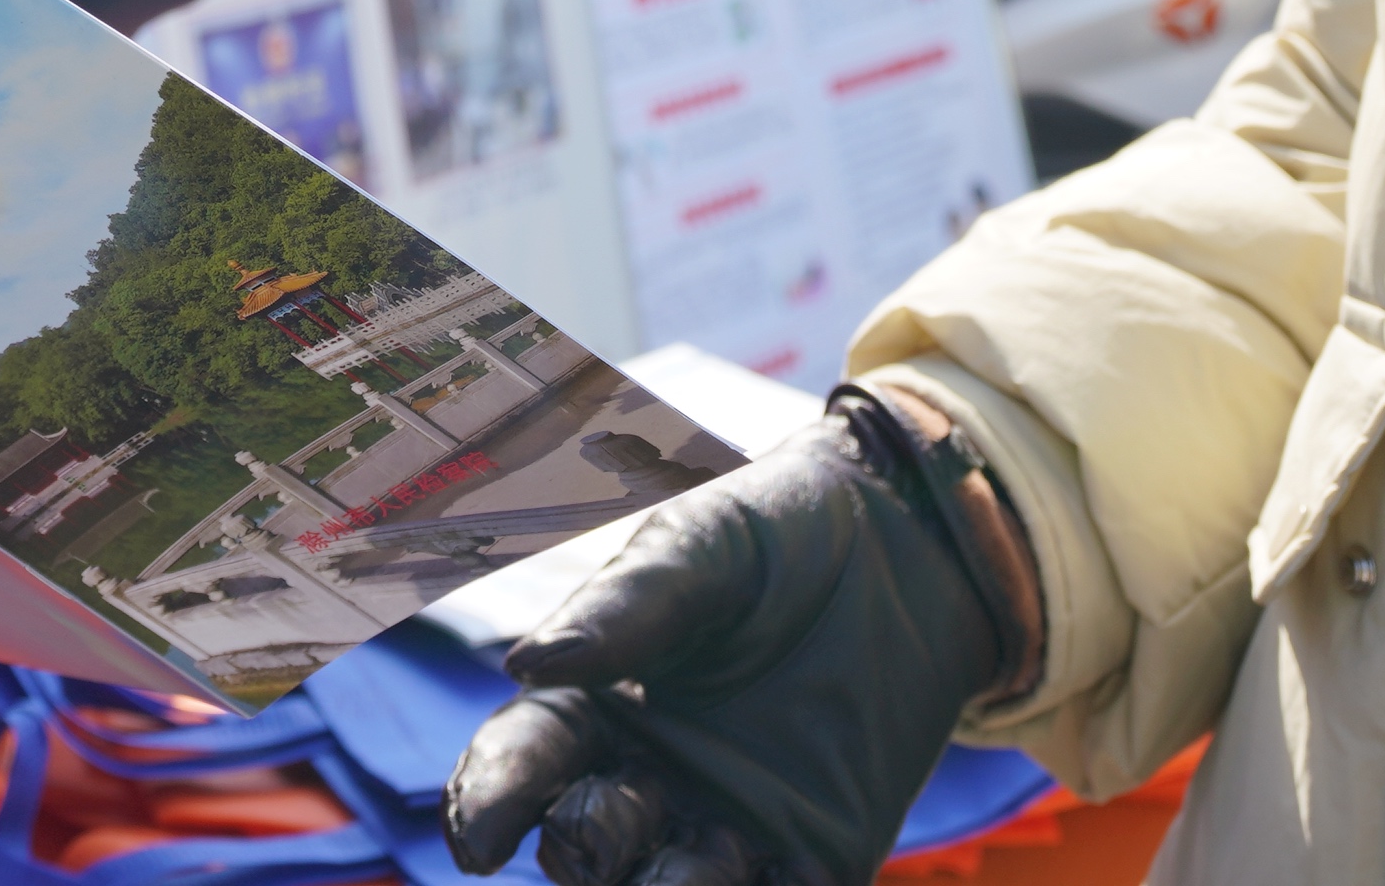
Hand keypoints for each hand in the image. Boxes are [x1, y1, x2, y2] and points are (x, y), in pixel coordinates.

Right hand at [449, 386, 1029, 885]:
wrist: (906, 545)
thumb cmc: (779, 535)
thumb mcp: (702, 551)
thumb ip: (628, 606)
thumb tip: (528, 664)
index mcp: (600, 706)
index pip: (528, 761)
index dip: (493, 799)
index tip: (478, 841)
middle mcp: (650, 782)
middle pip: (587, 843)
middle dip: (582, 848)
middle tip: (587, 840)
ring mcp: (729, 829)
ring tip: (676, 882)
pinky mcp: (814, 859)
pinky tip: (755, 884)